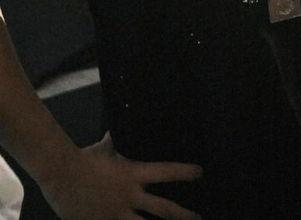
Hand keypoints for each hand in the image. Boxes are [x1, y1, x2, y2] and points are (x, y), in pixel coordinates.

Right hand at [41, 132, 202, 219]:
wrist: (62, 174)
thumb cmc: (84, 158)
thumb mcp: (104, 148)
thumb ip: (114, 142)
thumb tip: (116, 129)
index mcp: (132, 174)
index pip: (165, 172)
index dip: (184, 172)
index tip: (199, 172)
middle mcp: (130, 196)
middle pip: (163, 209)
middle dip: (183, 214)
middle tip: (197, 217)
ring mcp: (117, 214)